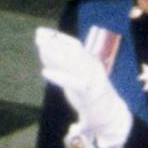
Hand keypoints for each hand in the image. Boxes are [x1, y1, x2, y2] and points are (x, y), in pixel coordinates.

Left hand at [35, 28, 131, 147]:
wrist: (110, 115)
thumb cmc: (90, 97)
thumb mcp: (76, 76)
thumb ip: (61, 66)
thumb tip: (43, 50)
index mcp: (91, 62)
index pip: (74, 45)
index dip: (57, 37)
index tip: (41, 32)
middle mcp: (92, 67)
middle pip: (72, 50)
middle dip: (54, 42)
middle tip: (38, 36)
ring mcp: (92, 78)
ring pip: (72, 62)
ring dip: (55, 54)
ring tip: (40, 47)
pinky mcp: (89, 92)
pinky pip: (73, 82)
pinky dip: (59, 77)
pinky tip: (45, 72)